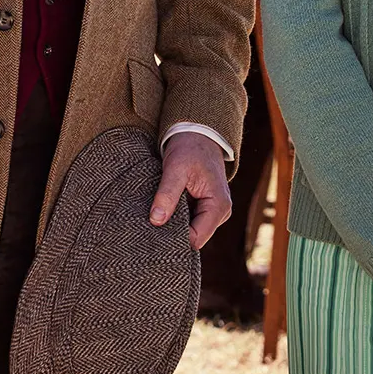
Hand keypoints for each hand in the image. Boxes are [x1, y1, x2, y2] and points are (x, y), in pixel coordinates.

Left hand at [150, 132, 230, 247]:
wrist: (198, 134)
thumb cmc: (189, 148)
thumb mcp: (175, 169)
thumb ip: (167, 194)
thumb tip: (156, 221)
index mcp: (219, 205)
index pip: (196, 238)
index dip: (174, 238)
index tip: (153, 230)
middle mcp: (221, 213)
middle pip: (194, 239)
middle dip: (173, 234)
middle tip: (151, 224)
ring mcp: (214, 212)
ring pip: (191, 232)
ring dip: (174, 226)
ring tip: (158, 214)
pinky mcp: (205, 209)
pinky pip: (190, 223)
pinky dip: (176, 219)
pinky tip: (164, 211)